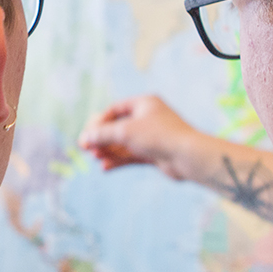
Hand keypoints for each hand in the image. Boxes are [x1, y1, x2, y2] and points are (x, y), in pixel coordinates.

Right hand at [79, 96, 203, 179]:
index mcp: (145, 104)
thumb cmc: (159, 136)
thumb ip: (103, 134)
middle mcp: (149, 118)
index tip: (88, 134)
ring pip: (124, 143)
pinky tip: (105, 167)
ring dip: (108, 150)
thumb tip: (84, 138)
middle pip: (118, 127)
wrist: (188, 156)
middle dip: (102, 138)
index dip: (99, 121)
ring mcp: (152, 137)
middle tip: (86, 149)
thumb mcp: (126, 132)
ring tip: (95, 158)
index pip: (115, 109)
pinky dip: (118, 160)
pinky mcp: (155, 154)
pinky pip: (132, 155)